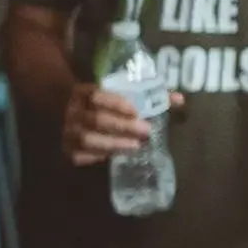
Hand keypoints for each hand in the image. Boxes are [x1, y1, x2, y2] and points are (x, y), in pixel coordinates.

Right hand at [61, 83, 183, 165]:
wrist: (74, 112)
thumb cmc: (106, 102)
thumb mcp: (122, 93)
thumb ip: (150, 95)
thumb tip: (180, 99)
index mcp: (84, 91)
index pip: (97, 96)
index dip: (116, 103)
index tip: (136, 112)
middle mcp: (72, 110)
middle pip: (96, 119)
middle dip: (122, 126)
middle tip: (145, 131)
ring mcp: (68, 130)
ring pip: (87, 139)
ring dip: (113, 144)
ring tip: (135, 146)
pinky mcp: (66, 149)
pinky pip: (80, 156)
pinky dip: (98, 156)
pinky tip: (116, 154)